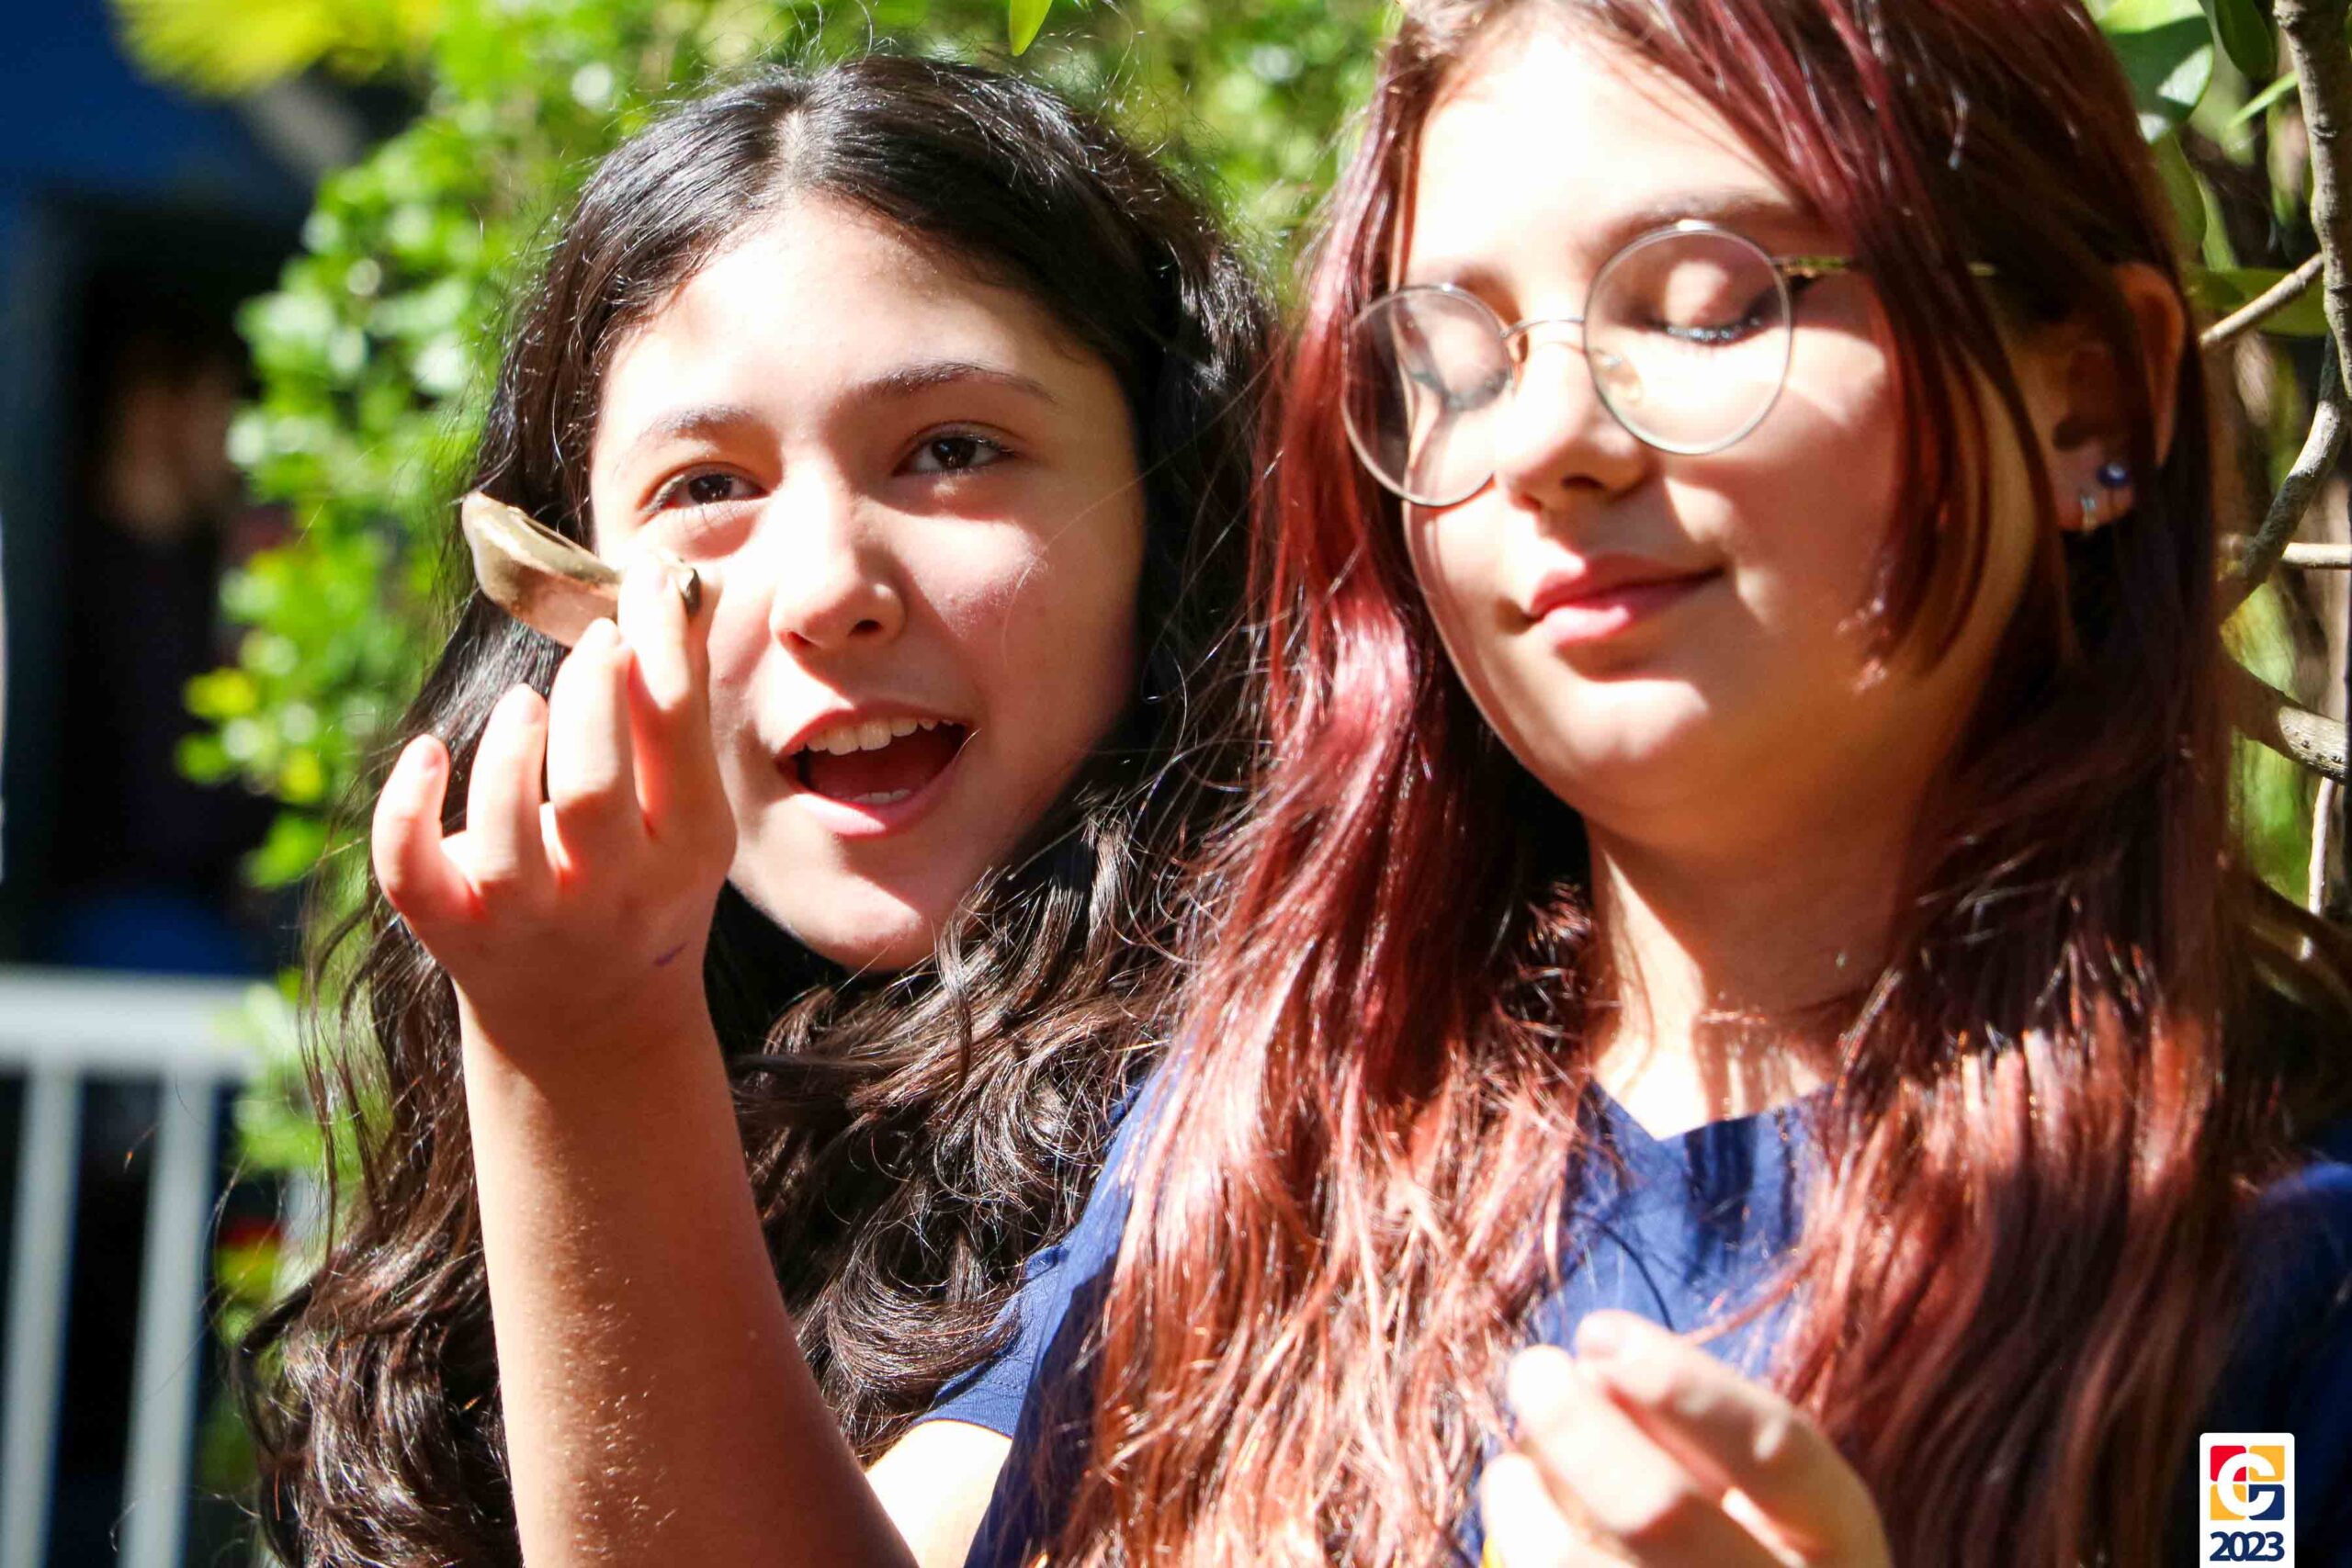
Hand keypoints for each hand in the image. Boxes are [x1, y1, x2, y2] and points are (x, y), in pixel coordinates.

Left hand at [371, 554, 735, 1059]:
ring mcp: (526, 918)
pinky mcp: (452, 932)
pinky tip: (426, 753)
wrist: (587, 1020)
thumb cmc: (641, 884)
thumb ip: (679, 712)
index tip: (646, 581)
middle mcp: (611, 893)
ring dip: (507, 749)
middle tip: (592, 641)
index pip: (676, 732)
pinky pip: (409, 871)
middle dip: (588, 693)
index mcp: (686, 851)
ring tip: (523, 702)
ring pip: (501, 833)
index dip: (659, 642)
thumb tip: (679, 585)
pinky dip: (405, 805)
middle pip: (593, 786)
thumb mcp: (686, 814)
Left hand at [1478, 1311, 1890, 1567]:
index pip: (1778, 1451)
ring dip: (1533, 1501)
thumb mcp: (1755, 1492)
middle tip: (1533, 1368)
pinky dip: (1524, 1542)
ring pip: (1587, 1567)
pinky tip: (1517, 1506)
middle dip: (1584, 1429)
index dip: (1685, 1384)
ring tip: (1515, 1467)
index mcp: (1838, 1542)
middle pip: (1665, 1512)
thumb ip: (1692, 1428)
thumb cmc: (1739, 1547)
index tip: (1598, 1331)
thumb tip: (1593, 1366)